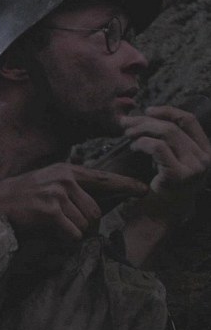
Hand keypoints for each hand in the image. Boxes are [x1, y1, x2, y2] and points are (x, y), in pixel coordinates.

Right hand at [0, 163, 148, 240]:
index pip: (103, 178)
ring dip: (72, 233)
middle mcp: (64, 178)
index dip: (126, 186)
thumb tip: (96, 206)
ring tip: (53, 228)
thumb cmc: (18, 198)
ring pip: (85, 224)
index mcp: (66, 170)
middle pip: (96, 211)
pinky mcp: (51, 210)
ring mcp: (57, 194)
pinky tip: (48, 232)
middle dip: (86, 225)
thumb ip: (70, 188)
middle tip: (66, 228)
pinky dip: (63, 239)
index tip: (144, 190)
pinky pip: (72, 234)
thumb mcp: (46, 183)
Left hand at [120, 105, 210, 220]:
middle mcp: (206, 159)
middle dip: (146, 121)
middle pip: (174, 126)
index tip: (147, 110)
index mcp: (207, 152)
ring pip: (166, 134)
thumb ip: (168, 141)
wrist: (155, 219)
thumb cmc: (159, 189)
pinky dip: (142, 143)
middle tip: (126, 124)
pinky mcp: (179, 176)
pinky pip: (158, 148)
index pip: (190, 120)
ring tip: (128, 136)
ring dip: (141, 131)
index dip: (167, 111)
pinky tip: (133, 148)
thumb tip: (148, 115)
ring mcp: (195, 168)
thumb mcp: (170, 160)